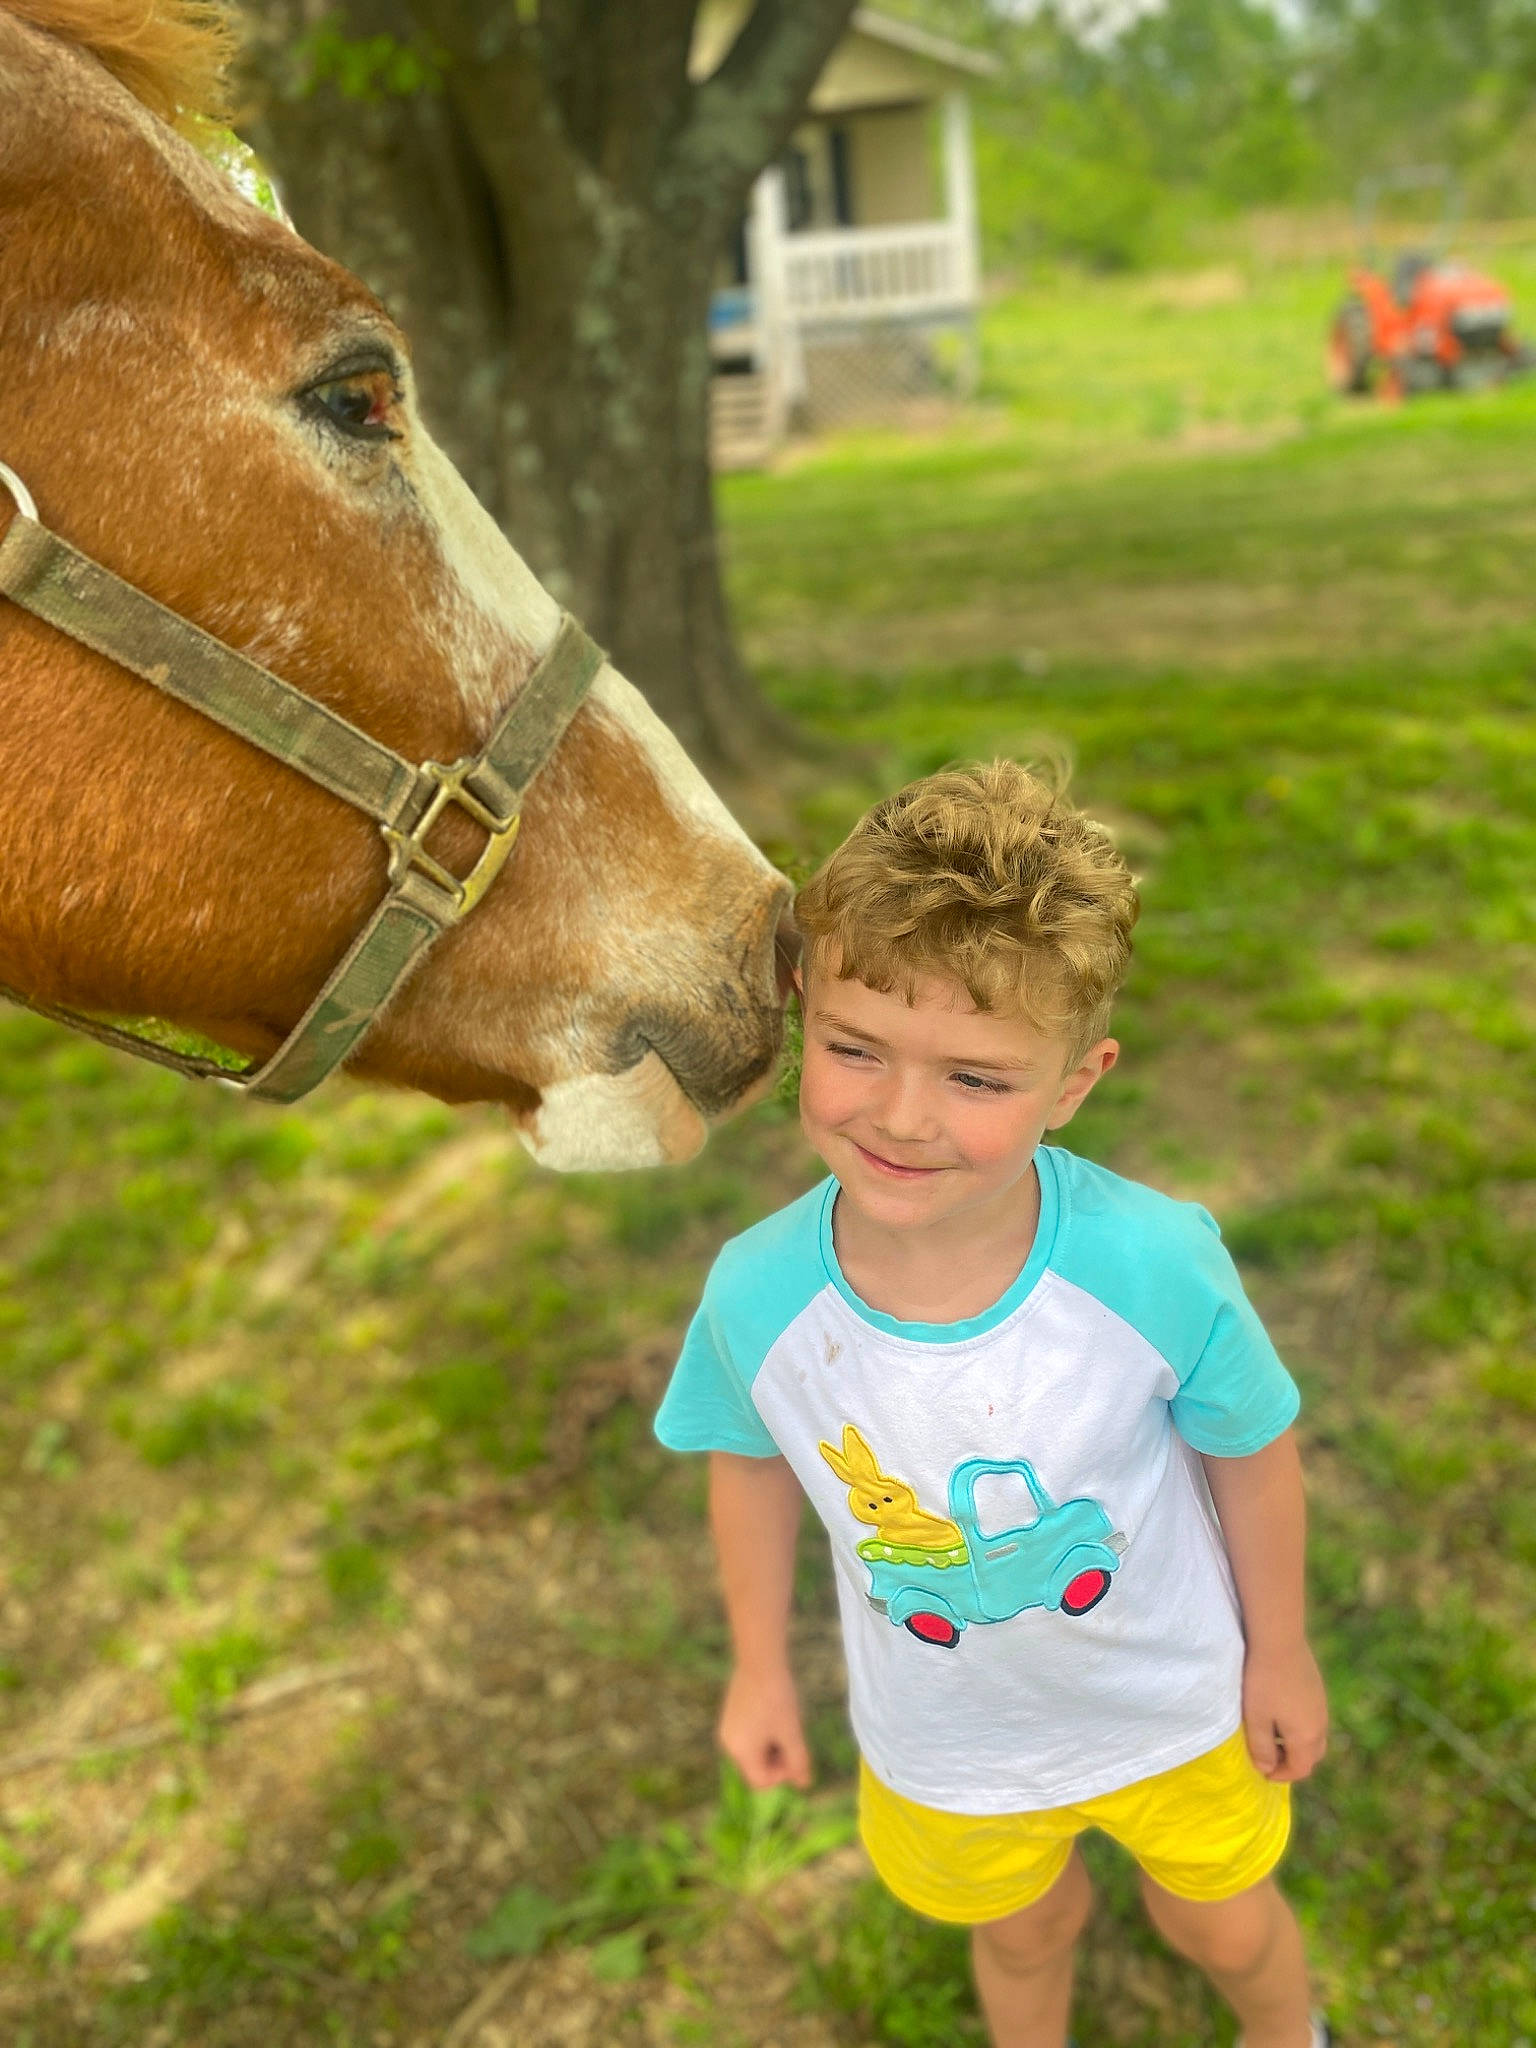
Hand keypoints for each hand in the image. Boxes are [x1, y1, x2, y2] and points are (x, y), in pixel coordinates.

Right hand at [718, 1664, 811, 1790]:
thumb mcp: (791, 1732)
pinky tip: (775, 1714)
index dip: (782, 1774)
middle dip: (778, 1759)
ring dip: (773, 1745)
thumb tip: (804, 1784)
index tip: (795, 1753)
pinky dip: (764, 1733)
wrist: (760, 1660)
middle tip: (793, 1737)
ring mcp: (728, 1728)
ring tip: (786, 1723)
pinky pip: (749, 1736)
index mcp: (741, 1752)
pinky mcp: (731, 1715)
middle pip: (757, 1767)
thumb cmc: (777, 1699)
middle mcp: (729, 1744)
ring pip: (754, 1751)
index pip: (761, 1781)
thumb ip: (798, 1761)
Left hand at [1242, 1640, 1328, 1782]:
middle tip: (1268, 1755)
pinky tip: (1280, 1710)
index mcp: (1307, 1738)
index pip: (1300, 1769)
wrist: (1279, 1640)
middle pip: (1312, 1756)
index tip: (1263, 1771)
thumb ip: (1261, 1748)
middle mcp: (1321, 1725)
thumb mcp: (1255, 1719)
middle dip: (1291, 1761)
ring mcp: (1322, 1705)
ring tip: (1272, 1733)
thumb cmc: (1263, 1682)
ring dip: (1296, 1743)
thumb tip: (1266, 1768)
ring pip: (1314, 1736)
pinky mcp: (1318, 1689)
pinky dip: (1300, 1725)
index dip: (1281, 1775)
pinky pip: (1313, 1718)